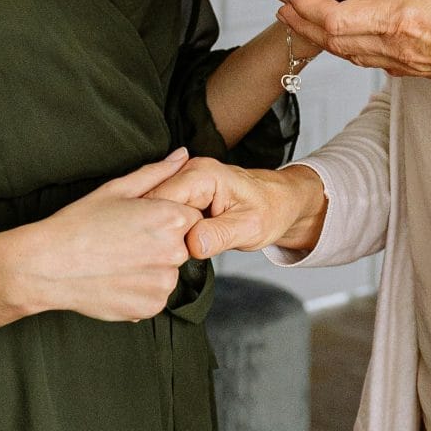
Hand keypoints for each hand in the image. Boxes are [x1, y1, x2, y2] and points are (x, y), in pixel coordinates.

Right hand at [9, 151, 202, 321]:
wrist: (48, 265)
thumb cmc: (79, 223)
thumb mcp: (117, 189)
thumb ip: (157, 172)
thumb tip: (183, 155)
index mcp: (172, 219)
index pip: (192, 217)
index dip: (167, 218)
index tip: (142, 223)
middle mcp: (175, 253)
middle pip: (182, 246)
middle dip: (161, 243)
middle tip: (125, 241)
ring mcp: (164, 284)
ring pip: (168, 272)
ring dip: (151, 268)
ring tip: (117, 261)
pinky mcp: (151, 307)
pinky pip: (154, 295)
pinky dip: (140, 290)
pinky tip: (115, 278)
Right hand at [153, 158, 328, 260]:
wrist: (280, 201)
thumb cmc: (271, 210)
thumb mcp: (250, 228)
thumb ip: (220, 236)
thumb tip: (192, 246)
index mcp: (202, 175)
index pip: (160, 200)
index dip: (155, 227)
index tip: (158, 253)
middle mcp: (187, 173)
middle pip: (150, 204)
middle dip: (153, 231)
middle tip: (162, 258)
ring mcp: (182, 182)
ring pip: (152, 211)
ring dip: (156, 233)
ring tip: (166, 252)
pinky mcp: (181, 194)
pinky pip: (160, 214)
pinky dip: (162, 231)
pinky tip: (169, 246)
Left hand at [266, 0, 430, 91]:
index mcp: (400, 23)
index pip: (334, 19)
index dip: (304, 3)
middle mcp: (393, 47)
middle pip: (330, 38)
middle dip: (300, 14)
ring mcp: (402, 60)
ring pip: (346, 49)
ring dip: (320, 27)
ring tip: (300, 4)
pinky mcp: (412, 64)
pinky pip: (366, 52)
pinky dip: (347, 34)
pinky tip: (349, 14)